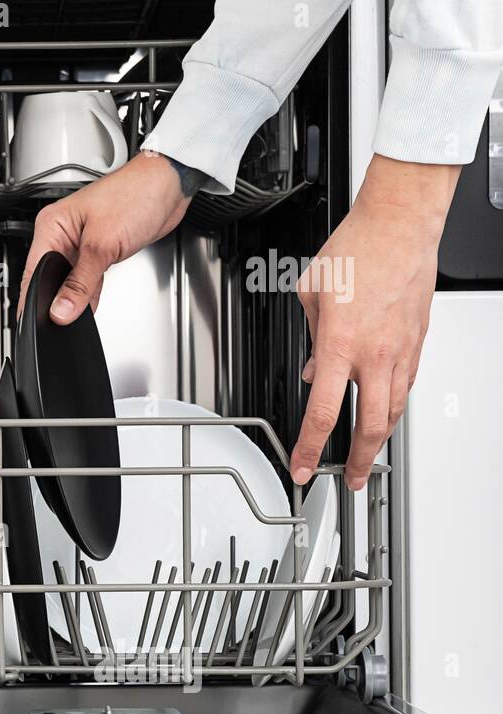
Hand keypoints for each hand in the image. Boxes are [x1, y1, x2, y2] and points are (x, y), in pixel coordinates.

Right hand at [19, 150, 199, 322]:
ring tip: (79, 312)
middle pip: (51, 277)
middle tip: (62, 319)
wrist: (169, 187)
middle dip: (56, 299)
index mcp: (53, 225)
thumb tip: (61, 309)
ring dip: (76, 296)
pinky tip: (91, 305)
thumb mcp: (102, 245)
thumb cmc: (136, 195)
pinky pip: (88, 279)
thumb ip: (80, 283)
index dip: (35, 297)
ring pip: (70, 280)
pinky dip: (90, 292)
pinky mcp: (100, 250)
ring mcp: (82, 243)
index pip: (34, 269)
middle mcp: (64, 233)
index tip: (38, 320)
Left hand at [291, 154, 458, 490]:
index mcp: (340, 343)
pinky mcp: (418, 340)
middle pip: (371, 425)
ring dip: (381, 437)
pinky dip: (394, 403)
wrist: (400, 224)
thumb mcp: (310, 294)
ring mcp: (402, 348)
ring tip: (369, 454)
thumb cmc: (356, 249)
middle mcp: (375, 352)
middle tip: (353, 479)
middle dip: (361, 461)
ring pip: (394, 408)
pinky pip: (406, 383)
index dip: (311, 447)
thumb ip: (310, 338)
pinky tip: (385, 410)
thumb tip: (312, 369)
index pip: (322, 411)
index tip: (304, 467)